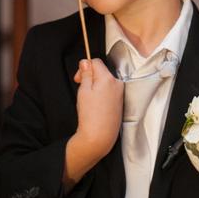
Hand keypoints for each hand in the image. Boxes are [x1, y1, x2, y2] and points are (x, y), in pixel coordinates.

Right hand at [63, 59, 122, 190]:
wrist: (100, 135)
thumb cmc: (90, 115)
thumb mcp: (83, 90)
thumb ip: (86, 74)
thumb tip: (86, 62)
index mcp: (109, 78)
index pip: (96, 62)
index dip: (85, 67)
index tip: (78, 78)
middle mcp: (117, 83)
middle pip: (102, 71)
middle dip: (90, 76)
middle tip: (80, 87)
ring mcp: (120, 93)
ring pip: (105, 81)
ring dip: (95, 85)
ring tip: (87, 99)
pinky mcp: (120, 102)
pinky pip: (109, 91)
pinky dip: (101, 93)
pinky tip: (95, 104)